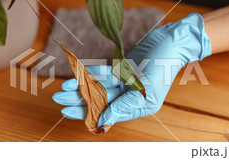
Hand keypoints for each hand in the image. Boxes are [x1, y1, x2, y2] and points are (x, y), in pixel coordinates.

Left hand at [53, 13, 211, 129]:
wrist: (171, 41)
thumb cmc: (164, 66)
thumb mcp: (144, 89)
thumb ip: (123, 106)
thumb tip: (102, 122)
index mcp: (139, 106)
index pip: (108, 114)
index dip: (87, 113)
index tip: (67, 111)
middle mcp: (130, 96)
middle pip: (100, 101)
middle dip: (78, 100)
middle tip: (57, 99)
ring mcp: (125, 82)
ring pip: (99, 87)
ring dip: (80, 87)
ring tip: (61, 88)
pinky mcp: (122, 69)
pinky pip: (103, 73)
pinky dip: (90, 73)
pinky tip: (76, 75)